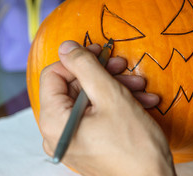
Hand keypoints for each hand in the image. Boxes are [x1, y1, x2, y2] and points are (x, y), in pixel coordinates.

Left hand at [39, 41, 175, 175]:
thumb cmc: (135, 146)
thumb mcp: (111, 96)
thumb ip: (85, 66)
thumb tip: (66, 47)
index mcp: (54, 122)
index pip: (52, 75)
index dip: (76, 60)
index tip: (99, 53)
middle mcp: (57, 134)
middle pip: (72, 88)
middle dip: (101, 75)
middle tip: (123, 68)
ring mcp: (71, 141)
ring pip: (87, 101)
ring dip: (114, 89)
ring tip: (139, 87)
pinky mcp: (86, 146)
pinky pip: (94, 116)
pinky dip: (114, 106)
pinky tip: (140, 102)